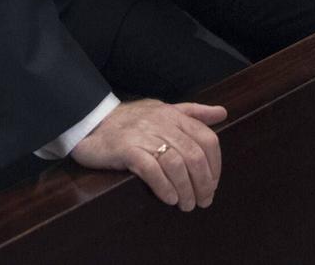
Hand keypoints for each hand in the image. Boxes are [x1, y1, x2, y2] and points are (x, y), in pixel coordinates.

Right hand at [71, 98, 225, 210]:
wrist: (92, 121)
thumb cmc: (130, 120)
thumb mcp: (163, 110)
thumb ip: (193, 113)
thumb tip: (222, 113)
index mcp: (173, 115)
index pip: (207, 139)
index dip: (215, 165)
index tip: (213, 184)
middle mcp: (161, 123)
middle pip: (194, 155)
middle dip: (203, 183)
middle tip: (203, 201)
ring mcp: (143, 135)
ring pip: (176, 164)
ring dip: (185, 189)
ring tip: (186, 205)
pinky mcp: (126, 149)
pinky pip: (151, 170)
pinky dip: (164, 187)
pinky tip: (168, 198)